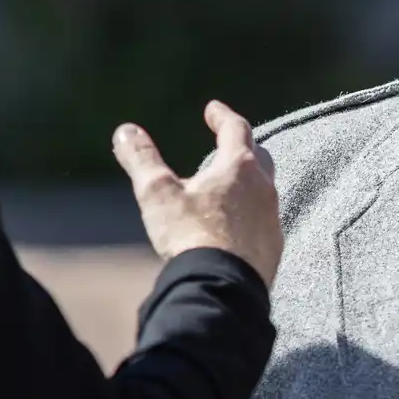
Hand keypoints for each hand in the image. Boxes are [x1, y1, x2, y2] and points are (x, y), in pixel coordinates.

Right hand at [113, 101, 282, 285]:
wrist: (221, 289)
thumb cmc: (191, 236)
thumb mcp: (158, 194)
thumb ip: (142, 160)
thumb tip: (125, 132)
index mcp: (239, 167)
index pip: (236, 128)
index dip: (222, 116)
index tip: (213, 109)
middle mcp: (263, 189)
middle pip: (259, 157)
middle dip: (243, 147)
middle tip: (228, 144)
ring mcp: (272, 219)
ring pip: (264, 191)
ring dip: (248, 184)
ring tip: (228, 188)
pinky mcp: (273, 248)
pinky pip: (264, 223)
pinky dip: (250, 216)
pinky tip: (236, 227)